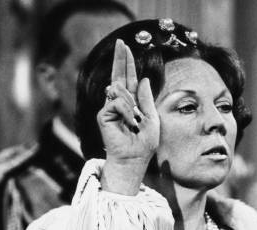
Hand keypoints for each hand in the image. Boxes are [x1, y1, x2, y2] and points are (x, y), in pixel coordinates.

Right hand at [97, 39, 159, 193]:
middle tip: (120, 42)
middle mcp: (119, 104)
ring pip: (121, 91)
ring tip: (135, 123)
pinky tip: (129, 123)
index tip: (125, 47)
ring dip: (132, 105)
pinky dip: (127, 112)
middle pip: (118, 76)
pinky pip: (117, 103)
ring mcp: (110, 109)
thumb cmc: (144, 145)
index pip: (128, 79)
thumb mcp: (152, 119)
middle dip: (120, 59)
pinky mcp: (104, 116)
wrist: (134, 160)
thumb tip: (143, 79)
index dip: (127, 63)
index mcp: (131, 104)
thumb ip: (147, 99)